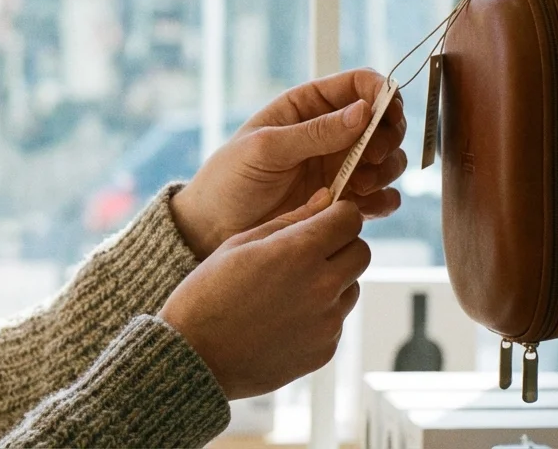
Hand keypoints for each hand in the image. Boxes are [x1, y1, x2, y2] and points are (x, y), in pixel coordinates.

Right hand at [158, 192, 368, 399]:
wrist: (195, 357)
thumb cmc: (208, 293)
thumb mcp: (240, 244)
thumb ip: (289, 220)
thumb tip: (325, 200)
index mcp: (298, 253)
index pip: (350, 220)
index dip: (338, 215)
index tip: (324, 219)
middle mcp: (321, 287)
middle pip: (361, 252)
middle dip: (341, 246)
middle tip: (308, 252)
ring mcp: (326, 322)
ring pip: (351, 288)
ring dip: (332, 281)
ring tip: (289, 290)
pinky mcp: (325, 350)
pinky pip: (336, 320)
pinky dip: (319, 314)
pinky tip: (283, 318)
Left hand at [171, 68, 407, 258]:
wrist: (213, 228)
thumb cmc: (229, 179)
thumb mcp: (265, 149)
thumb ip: (314, 132)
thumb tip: (363, 112)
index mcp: (307, 106)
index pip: (358, 84)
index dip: (381, 93)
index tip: (387, 113)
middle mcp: (329, 133)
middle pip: (382, 121)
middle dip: (388, 136)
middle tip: (373, 156)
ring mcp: (339, 166)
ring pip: (388, 157)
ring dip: (388, 168)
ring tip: (362, 184)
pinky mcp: (343, 199)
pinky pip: (380, 195)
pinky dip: (384, 198)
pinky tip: (366, 204)